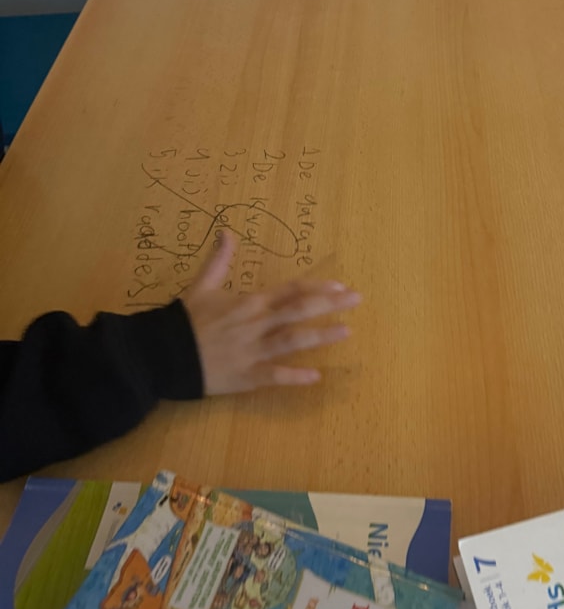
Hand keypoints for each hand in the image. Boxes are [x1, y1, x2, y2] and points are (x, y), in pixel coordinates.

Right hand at [182, 230, 360, 393]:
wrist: (162, 353)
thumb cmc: (185, 320)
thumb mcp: (202, 285)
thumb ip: (218, 260)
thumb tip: (226, 231)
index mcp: (249, 303)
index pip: (290, 290)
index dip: (316, 287)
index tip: (340, 285)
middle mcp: (256, 324)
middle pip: (298, 311)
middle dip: (329, 304)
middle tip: (357, 300)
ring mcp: (252, 350)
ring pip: (292, 341)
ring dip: (320, 336)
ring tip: (347, 332)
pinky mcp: (245, 375)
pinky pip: (273, 376)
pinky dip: (294, 377)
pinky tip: (316, 377)